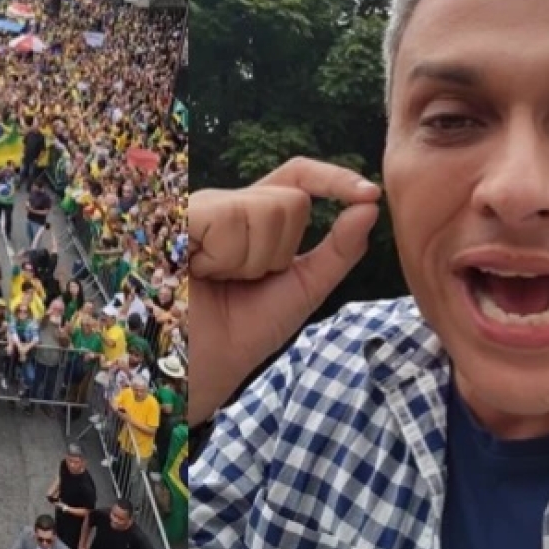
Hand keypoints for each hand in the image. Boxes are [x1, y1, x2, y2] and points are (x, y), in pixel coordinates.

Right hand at [188, 158, 380, 423]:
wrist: (195, 370)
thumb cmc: (237, 333)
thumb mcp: (301, 290)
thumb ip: (338, 250)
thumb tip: (369, 207)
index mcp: (253, 218)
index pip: (298, 178)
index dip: (333, 178)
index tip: (368, 194)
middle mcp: (226, 204)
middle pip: (291, 200)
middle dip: (280, 252)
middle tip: (243, 280)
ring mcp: (201, 207)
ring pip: (269, 209)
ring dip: (252, 260)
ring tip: (217, 278)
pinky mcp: (178, 213)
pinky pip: (233, 217)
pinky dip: (226, 255)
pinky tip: (196, 269)